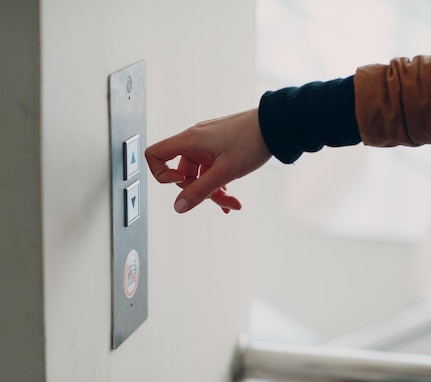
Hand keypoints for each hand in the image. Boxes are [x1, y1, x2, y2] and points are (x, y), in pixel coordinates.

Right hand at [145, 108, 271, 212]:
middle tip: (221, 202)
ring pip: (200, 175)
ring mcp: (208, 144)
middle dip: (200, 192)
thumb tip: (179, 207)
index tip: (181, 183)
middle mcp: (196, 140)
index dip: (162, 174)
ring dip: (214, 192)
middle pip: (183, 172)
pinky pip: (212, 170)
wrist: (276, 126)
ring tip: (233, 203)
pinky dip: (220, 184)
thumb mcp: (225, 172)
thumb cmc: (252, 141)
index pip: (155, 154)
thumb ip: (200, 191)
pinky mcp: (220, 147)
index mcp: (190, 140)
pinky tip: (232, 197)